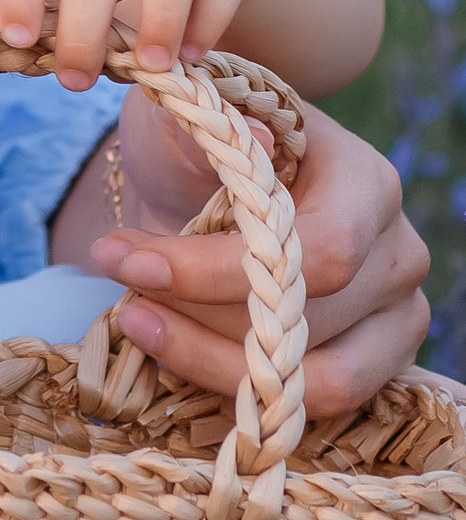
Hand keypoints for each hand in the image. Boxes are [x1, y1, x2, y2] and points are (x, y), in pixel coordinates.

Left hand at [55, 89, 429, 418]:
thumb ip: (209, 126)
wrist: (213, 179)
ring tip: (136, 319)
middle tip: (120, 285)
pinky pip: (310, 405)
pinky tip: (170, 346)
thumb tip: (252, 143)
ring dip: (208, 359)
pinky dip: (231, 386)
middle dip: (197, 310)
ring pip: (313, 378)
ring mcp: (395, 316)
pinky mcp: (374, 364)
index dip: (219, 270)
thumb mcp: (190, 115)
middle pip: (308, 320)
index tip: (129, 262)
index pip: (319, 250)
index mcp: (368, 181)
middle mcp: (398, 253)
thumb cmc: (204, 141)